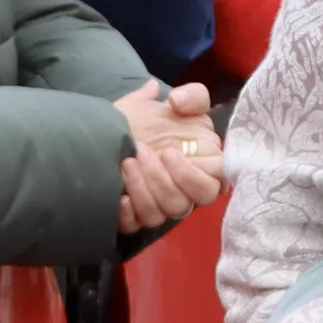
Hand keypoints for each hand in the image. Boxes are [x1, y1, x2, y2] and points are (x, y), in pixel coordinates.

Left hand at [115, 80, 224, 232]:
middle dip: (162, 181)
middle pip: (184, 205)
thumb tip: (179, 100)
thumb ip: (192, 96)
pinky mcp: (134, 217)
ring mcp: (158, 207)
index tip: (169, 153)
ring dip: (142, 190)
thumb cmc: (150, 119)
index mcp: (200, 169)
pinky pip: (134, 226)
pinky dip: (127, 213)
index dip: (193, 177)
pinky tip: (119, 196)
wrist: (109, 130)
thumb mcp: (176, 101)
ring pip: (159, 216)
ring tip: (126, 163)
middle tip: (143, 153)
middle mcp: (182, 193)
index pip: (213, 186)